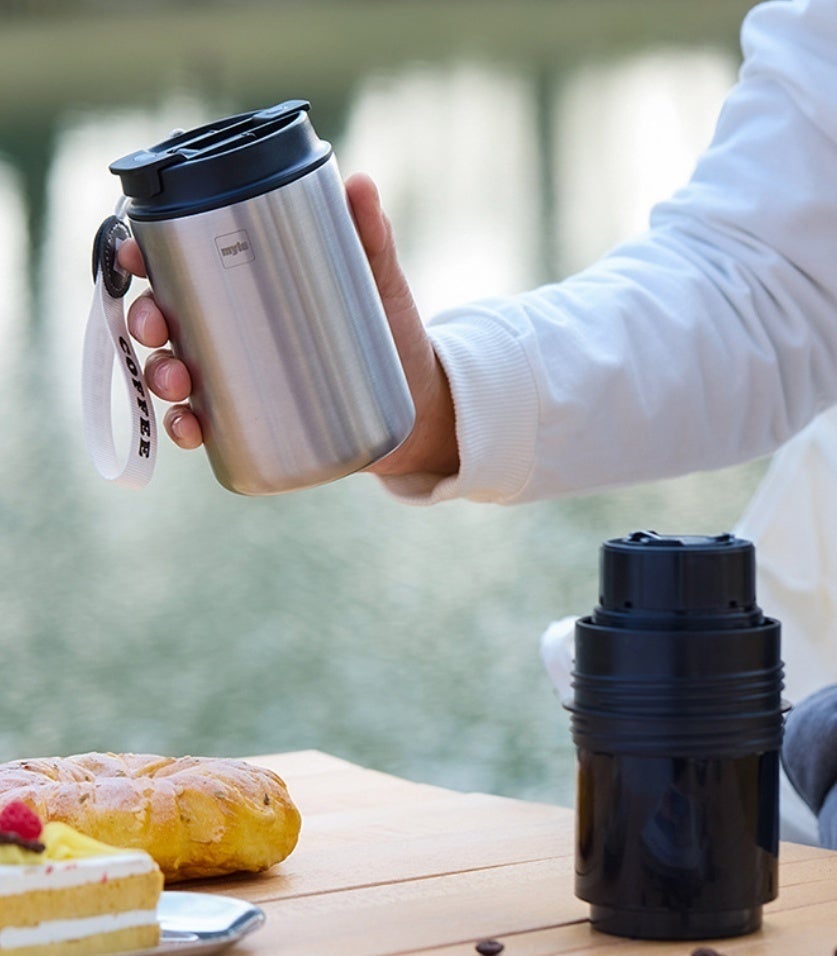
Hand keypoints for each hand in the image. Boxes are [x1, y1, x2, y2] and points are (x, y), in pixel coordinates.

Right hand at [118, 172, 458, 476]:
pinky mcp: (253, 423)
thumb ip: (370, 236)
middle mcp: (235, 331)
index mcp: (250, 286)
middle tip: (156, 323)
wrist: (419, 402)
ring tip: (178, 379)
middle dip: (147, 319)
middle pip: (168, 320)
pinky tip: (190, 427)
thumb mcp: (379, 281)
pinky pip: (204, 425)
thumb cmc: (392, 331)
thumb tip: (360, 184)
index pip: (184, 263)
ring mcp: (240, 379)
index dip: (147, 256)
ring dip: (160, 375)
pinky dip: (187, 428)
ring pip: (177, 372)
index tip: (134, 251)